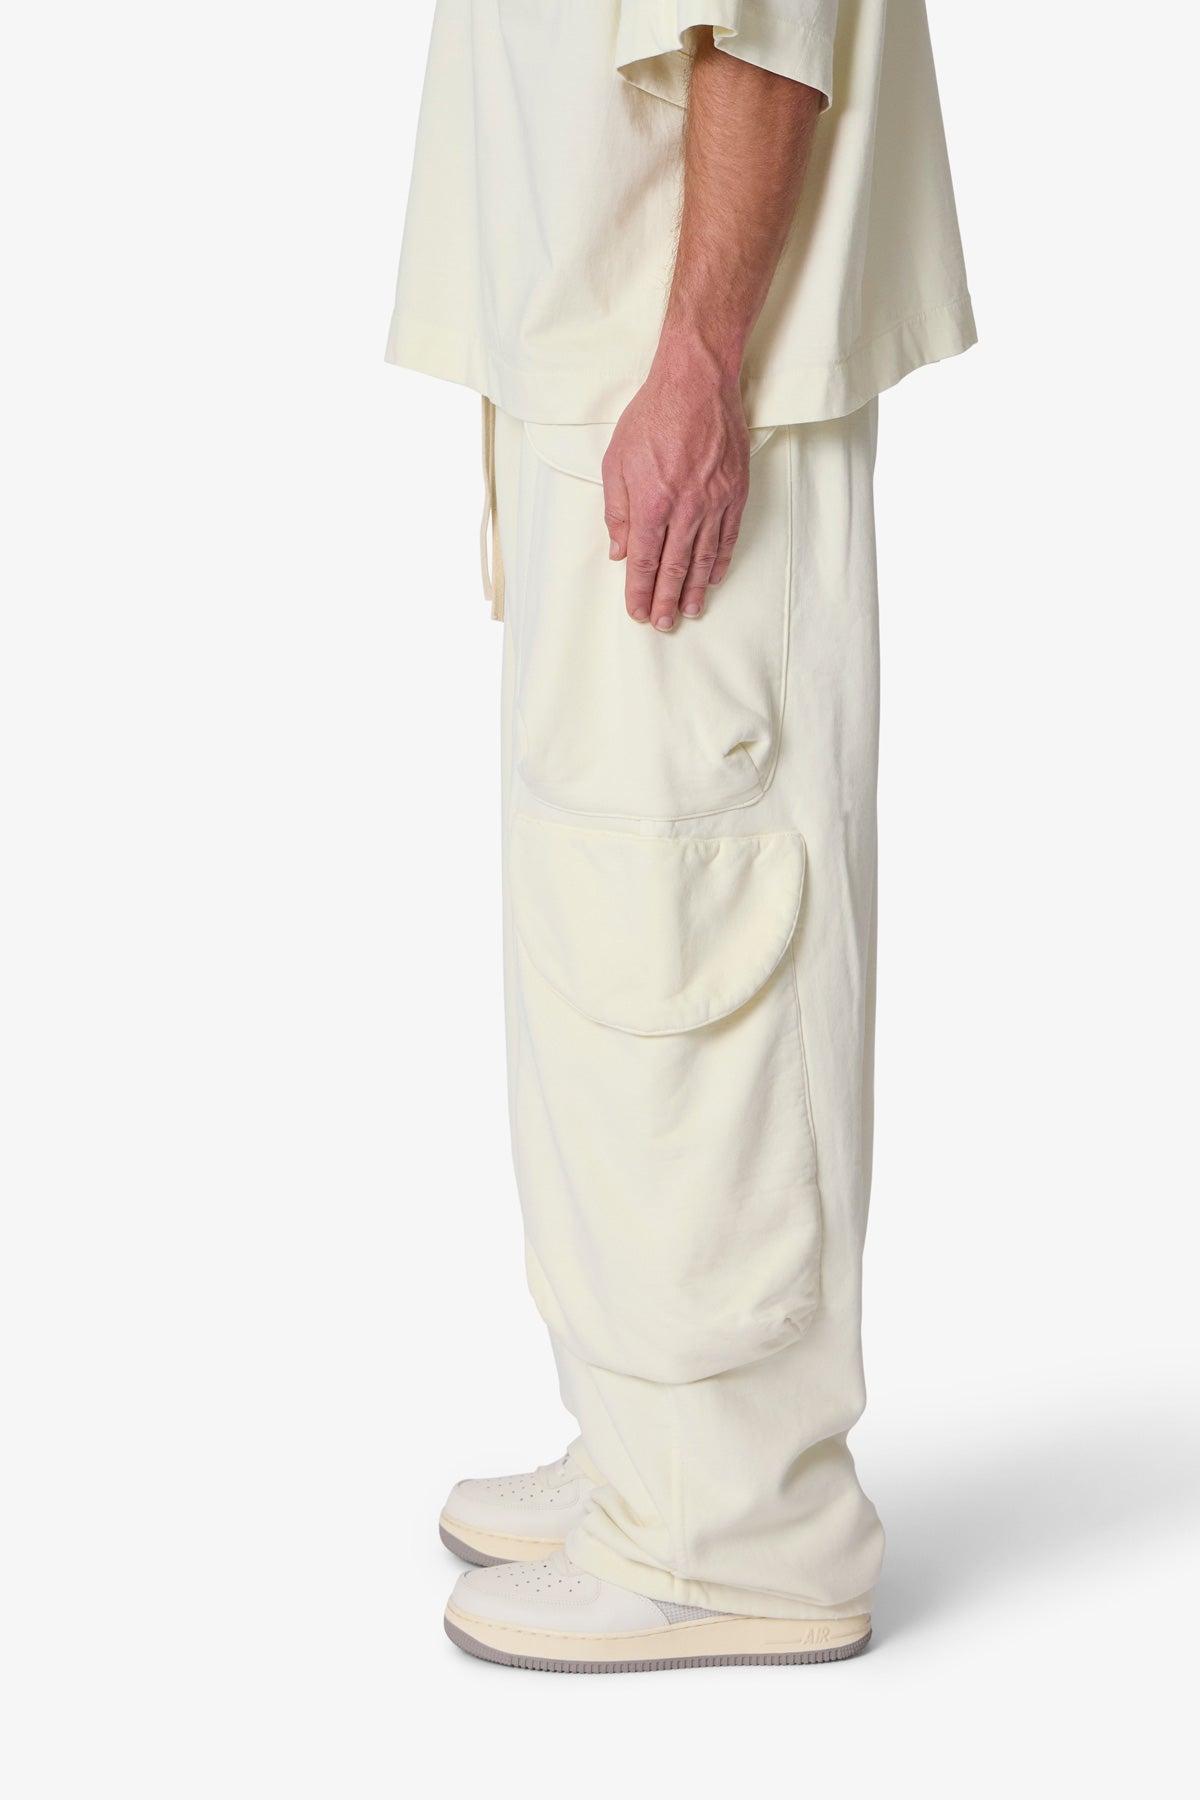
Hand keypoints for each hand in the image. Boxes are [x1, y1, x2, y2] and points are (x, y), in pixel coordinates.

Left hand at [601, 353, 749, 630]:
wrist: (698, 383)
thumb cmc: (652, 417)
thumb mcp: (616, 460)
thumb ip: (617, 509)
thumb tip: (619, 550)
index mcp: (652, 503)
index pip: (643, 560)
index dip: (639, 590)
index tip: (637, 612)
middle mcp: (685, 509)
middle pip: (673, 567)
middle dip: (665, 600)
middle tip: (662, 624)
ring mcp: (714, 502)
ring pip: (703, 558)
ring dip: (693, 589)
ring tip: (688, 612)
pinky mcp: (735, 492)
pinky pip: (727, 536)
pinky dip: (720, 561)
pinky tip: (713, 578)